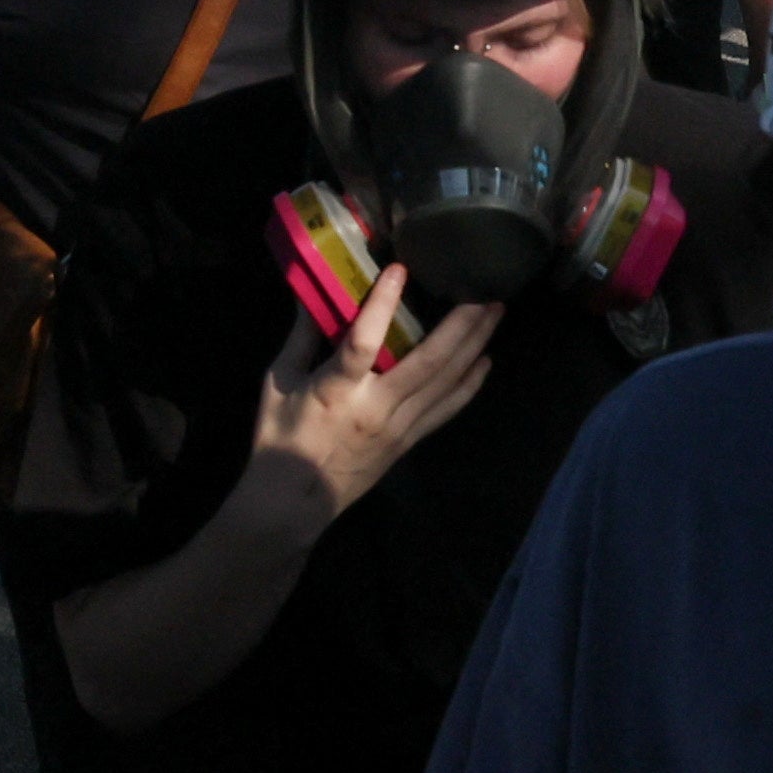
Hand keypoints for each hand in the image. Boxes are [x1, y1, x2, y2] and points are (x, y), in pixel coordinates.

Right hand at [252, 274, 501, 516]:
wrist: (295, 502)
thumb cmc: (279, 438)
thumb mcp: (278, 382)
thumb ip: (299, 336)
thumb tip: (311, 290)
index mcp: (336, 390)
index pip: (363, 342)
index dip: (383, 305)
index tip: (401, 269)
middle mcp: (376, 408)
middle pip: (428, 363)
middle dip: (461, 325)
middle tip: (484, 291)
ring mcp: (398, 427)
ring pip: (445, 383)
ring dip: (474, 346)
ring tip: (495, 313)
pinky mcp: (409, 442)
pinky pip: (446, 410)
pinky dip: (469, 385)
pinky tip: (485, 362)